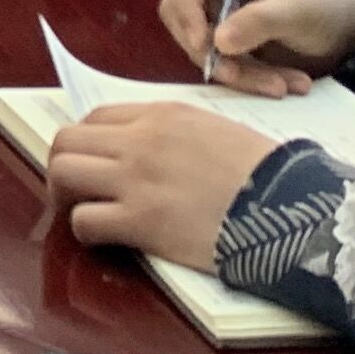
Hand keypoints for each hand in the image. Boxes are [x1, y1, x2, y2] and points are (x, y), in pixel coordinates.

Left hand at [41, 101, 283, 270]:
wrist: (292, 207)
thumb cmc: (268, 174)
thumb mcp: (218, 132)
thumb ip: (176, 135)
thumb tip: (150, 150)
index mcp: (162, 115)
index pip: (97, 116)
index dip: (89, 141)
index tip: (96, 162)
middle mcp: (140, 141)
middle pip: (67, 141)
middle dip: (64, 165)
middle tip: (76, 190)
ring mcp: (136, 180)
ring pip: (62, 173)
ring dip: (64, 195)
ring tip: (80, 212)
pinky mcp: (140, 222)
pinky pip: (84, 221)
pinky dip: (85, 231)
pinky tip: (104, 238)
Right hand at [157, 0, 354, 95]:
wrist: (350, 20)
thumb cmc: (326, 0)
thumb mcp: (297, 10)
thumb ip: (259, 22)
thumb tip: (219, 42)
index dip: (187, 10)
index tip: (204, 44)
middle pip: (183, 13)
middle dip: (207, 48)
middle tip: (235, 74)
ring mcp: (219, 4)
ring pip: (200, 41)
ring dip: (232, 69)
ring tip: (277, 86)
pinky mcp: (227, 31)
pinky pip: (219, 57)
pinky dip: (244, 75)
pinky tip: (280, 84)